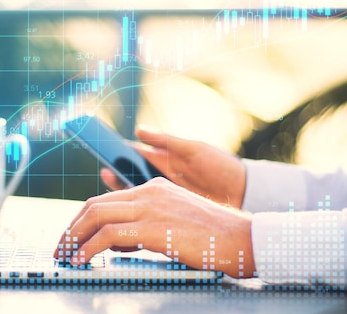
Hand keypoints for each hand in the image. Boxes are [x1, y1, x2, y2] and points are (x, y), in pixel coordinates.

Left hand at [54, 177, 254, 277]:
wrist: (241, 238)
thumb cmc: (212, 236)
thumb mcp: (174, 223)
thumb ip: (145, 227)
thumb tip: (118, 242)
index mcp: (153, 188)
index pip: (107, 199)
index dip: (83, 218)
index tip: (73, 235)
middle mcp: (148, 192)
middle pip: (95, 204)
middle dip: (72, 227)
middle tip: (62, 247)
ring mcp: (150, 207)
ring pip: (97, 215)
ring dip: (75, 237)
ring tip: (67, 255)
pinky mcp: (153, 226)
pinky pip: (109, 235)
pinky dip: (90, 247)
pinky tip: (84, 259)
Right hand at [102, 126, 246, 207]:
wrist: (245, 193)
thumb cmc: (220, 166)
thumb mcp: (194, 149)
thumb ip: (166, 141)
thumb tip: (139, 130)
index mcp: (164, 158)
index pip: (133, 154)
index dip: (117, 154)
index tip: (102, 152)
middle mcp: (160, 177)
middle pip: (129, 177)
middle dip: (113, 178)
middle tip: (101, 178)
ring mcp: (164, 195)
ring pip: (134, 196)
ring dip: (120, 197)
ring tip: (106, 196)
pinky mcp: (169, 212)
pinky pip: (146, 213)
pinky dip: (133, 214)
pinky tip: (122, 216)